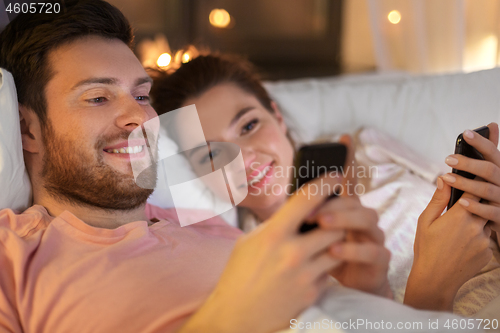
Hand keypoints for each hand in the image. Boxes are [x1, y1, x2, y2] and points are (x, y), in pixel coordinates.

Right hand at [180, 174, 344, 332]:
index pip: (307, 199)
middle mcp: (292, 253)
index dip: (326, 183)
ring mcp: (305, 274)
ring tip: (323, 241)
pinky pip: (329, 272)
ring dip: (334, 242)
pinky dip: (324, 266)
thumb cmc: (239, 274)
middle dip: (335, 219)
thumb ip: (275, 224)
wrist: (237, 315)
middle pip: (333, 225)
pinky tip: (311, 267)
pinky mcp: (312, 293)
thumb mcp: (250, 241)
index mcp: (273, 234)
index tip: (336, 176)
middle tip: (334, 216)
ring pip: (337, 248)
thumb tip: (298, 209)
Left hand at [317, 134, 391, 297]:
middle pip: (355, 200)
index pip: (348, 180)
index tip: (344, 138)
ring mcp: (373, 237)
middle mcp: (362, 218)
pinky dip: (352, 250)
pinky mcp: (380, 259)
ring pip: (367, 219)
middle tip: (311, 210)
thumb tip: (288, 199)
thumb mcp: (313, 235)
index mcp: (345, 209)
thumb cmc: (325, 256)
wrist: (347, 289)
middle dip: (334, 202)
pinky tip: (334, 251)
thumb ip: (307, 216)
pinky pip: (372, 251)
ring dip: (343, 220)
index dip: (347, 159)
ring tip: (321, 224)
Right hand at [404, 177, 491, 310]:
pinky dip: (477, 239)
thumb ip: (438, 199)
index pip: (474, 190)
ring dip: (477, 222)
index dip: (471, 184)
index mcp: (460, 215)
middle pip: (483, 205)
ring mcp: (485, 241)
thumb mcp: (425, 221)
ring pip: (486, 223)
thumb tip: (444, 179)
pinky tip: (461, 246)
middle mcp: (476, 226)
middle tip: (462, 208)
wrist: (435, 280)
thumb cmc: (426, 249)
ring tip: (458, 231)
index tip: (468, 181)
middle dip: (475, 204)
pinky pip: (486, 239)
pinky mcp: (488, 253)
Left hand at [441, 122, 499, 244]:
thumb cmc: (487, 198)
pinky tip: (461, 202)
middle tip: (448, 158)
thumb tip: (483, 132)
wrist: (493, 228)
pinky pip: (490, 212)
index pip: (493, 154)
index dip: (482, 142)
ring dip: (466, 184)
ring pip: (488, 190)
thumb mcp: (485, 178)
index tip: (465, 133)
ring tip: (448, 178)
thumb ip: (483, 159)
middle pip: (490, 170)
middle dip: (469, 163)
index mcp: (499, 173)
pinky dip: (476, 207)